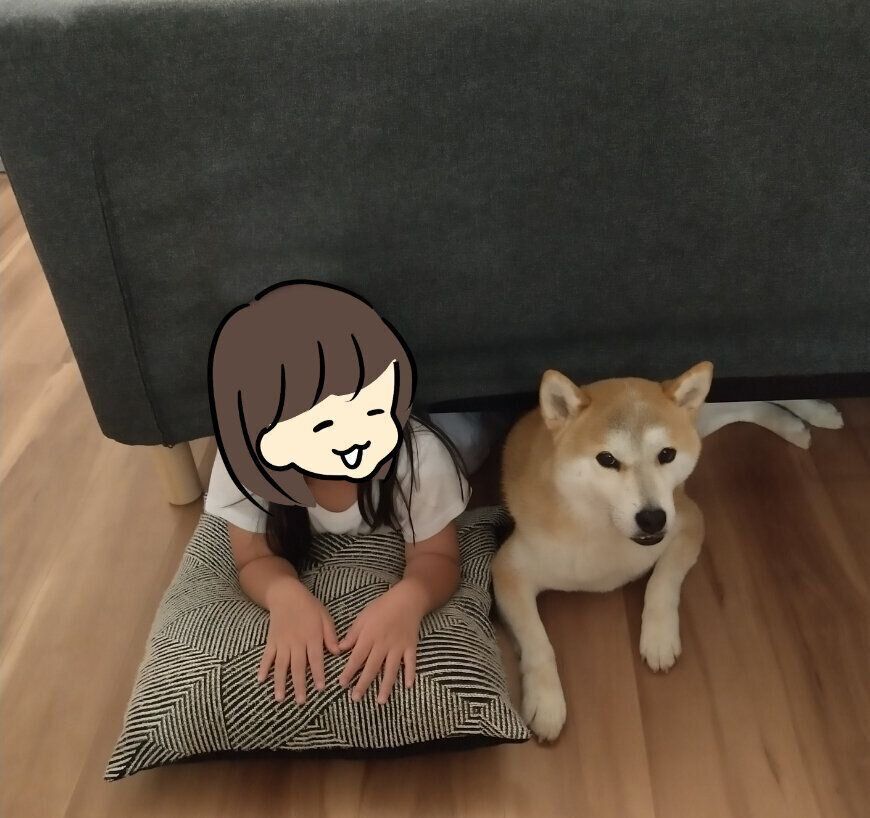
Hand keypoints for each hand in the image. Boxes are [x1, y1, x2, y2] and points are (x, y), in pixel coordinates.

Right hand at [257, 578, 339, 703]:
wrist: (286, 595)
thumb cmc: (309, 606)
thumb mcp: (325, 616)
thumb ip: (331, 635)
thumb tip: (338, 652)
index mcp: (312, 636)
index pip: (316, 658)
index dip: (318, 674)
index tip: (320, 689)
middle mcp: (296, 641)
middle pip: (297, 666)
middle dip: (299, 685)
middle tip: (301, 702)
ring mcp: (282, 642)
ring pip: (280, 665)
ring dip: (280, 682)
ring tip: (280, 699)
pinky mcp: (271, 641)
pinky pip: (266, 656)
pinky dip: (263, 668)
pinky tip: (261, 681)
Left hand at [337, 581, 424, 703]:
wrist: (407, 599)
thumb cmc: (382, 607)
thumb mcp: (362, 617)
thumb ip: (352, 634)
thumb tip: (339, 649)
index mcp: (369, 637)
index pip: (357, 658)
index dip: (349, 671)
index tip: (342, 684)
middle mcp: (383, 644)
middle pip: (372, 667)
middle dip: (363, 684)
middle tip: (356, 699)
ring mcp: (398, 647)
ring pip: (391, 670)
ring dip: (385, 686)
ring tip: (380, 701)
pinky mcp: (411, 646)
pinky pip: (411, 662)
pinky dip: (410, 674)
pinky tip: (408, 686)